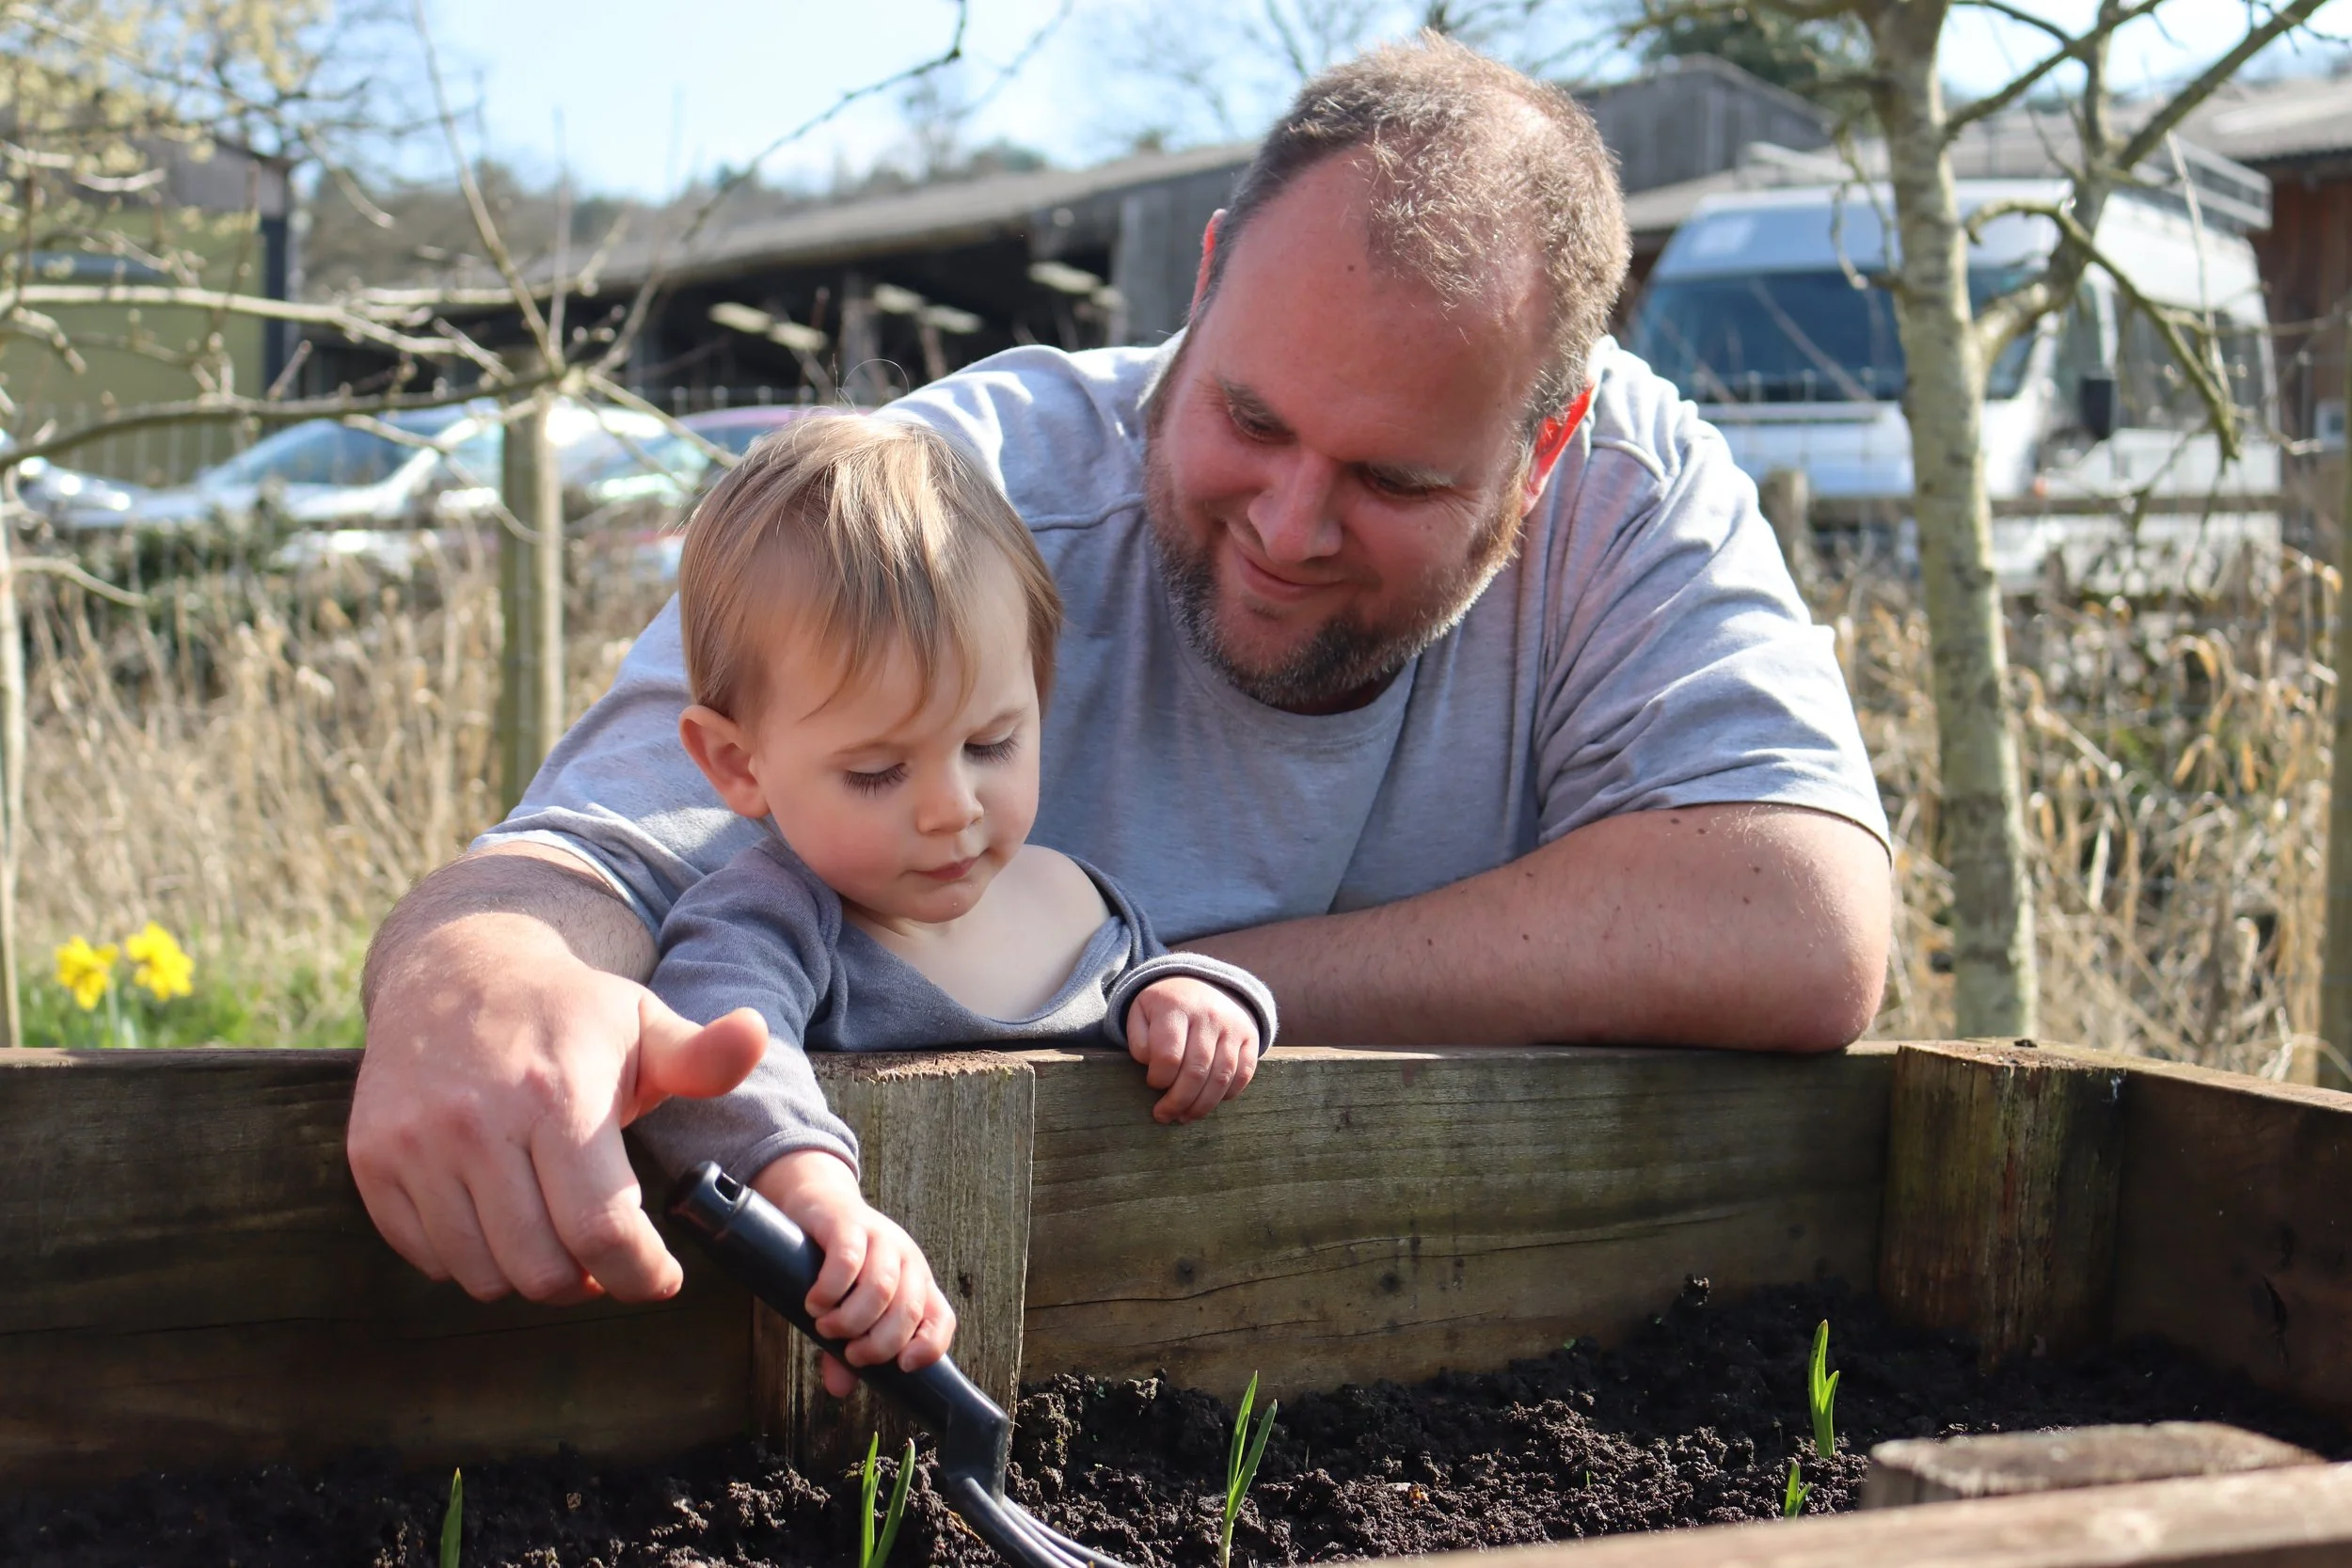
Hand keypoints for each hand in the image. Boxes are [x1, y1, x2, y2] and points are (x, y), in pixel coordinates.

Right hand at [350, 897, 766, 1306]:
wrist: (454, 970)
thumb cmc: (567, 1010)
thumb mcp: (642, 1020)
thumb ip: (702, 1054)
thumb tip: (756, 1035)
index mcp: (555, 1096)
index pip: (600, 1231)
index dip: (640, 1275)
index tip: (660, 1276)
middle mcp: (477, 1125)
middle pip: (541, 1269)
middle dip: (588, 1281)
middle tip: (607, 1258)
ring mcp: (415, 1145)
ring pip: (482, 1274)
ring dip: (529, 1274)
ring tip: (557, 1235)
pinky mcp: (373, 1161)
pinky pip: (427, 1257)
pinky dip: (469, 1258)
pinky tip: (501, 1216)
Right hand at [755, 1149, 957, 1399]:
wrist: (817, 1204)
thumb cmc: (836, 1266)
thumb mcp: (846, 1310)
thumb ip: (844, 1351)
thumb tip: (840, 1390)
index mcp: (916, 1284)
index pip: (941, 1319)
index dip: (929, 1347)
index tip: (901, 1367)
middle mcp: (907, 1260)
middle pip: (908, 1310)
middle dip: (877, 1343)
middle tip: (848, 1351)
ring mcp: (882, 1238)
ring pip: (881, 1289)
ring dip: (851, 1320)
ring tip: (825, 1326)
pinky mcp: (850, 1224)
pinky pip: (849, 1261)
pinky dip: (830, 1290)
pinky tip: (815, 1302)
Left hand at [1125, 976, 1259, 1124]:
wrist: (1201, 982)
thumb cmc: (1164, 1007)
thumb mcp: (1140, 1012)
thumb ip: (1138, 1040)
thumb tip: (1151, 1066)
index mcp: (1176, 1007)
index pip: (1168, 1056)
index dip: (1158, 1079)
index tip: (1152, 1083)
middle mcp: (1208, 1015)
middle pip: (1196, 1071)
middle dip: (1178, 1101)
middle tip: (1165, 1116)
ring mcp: (1233, 1026)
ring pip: (1221, 1077)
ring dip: (1202, 1105)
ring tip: (1185, 1116)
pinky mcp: (1250, 1037)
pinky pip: (1244, 1074)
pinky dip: (1228, 1094)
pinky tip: (1209, 1102)